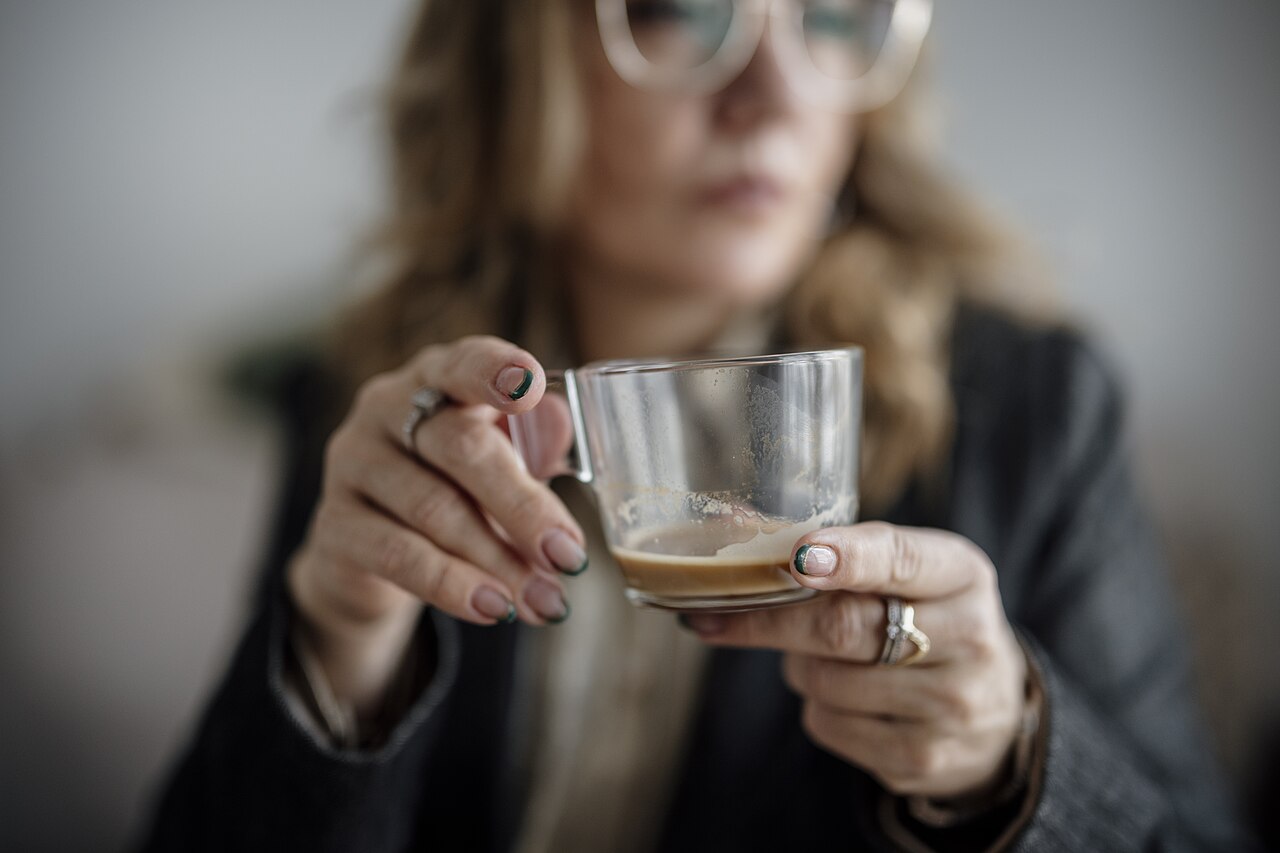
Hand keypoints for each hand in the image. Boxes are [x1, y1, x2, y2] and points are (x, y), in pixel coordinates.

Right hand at [287, 335, 585, 714]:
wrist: (374, 551)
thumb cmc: (456, 485)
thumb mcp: (499, 457)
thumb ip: (531, 438)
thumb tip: (560, 425)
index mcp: (437, 378)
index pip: (465, 363)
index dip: (497, 371)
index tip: (531, 386)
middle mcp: (386, 408)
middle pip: (460, 448)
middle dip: (523, 507)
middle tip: (569, 556)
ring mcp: (353, 463)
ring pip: (435, 511)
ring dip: (500, 562)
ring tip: (546, 601)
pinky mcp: (335, 524)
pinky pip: (399, 555)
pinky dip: (453, 586)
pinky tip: (495, 609)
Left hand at [682, 522, 1026, 799]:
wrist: (992, 710)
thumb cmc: (925, 618)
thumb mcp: (907, 573)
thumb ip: (837, 546)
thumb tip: (733, 520)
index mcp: (963, 574)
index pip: (900, 559)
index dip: (846, 557)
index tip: (798, 557)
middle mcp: (970, 638)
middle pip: (843, 627)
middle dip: (771, 620)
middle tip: (716, 614)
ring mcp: (951, 705)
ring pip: (824, 679)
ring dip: (798, 665)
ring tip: (824, 657)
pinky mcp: (923, 758)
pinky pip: (827, 725)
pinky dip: (816, 706)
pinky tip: (846, 697)